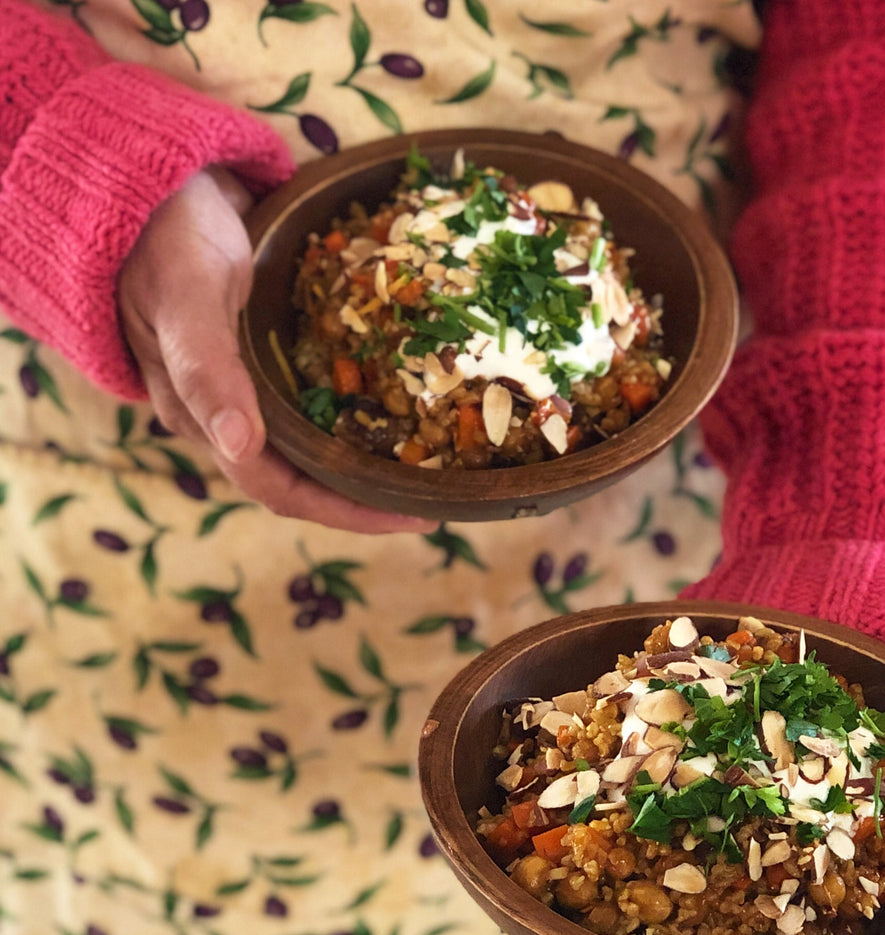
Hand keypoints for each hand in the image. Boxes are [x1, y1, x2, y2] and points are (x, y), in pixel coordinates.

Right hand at [118, 167, 435, 533]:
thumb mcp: (184, 299)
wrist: (156, 177)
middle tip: (438, 493)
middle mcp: (229, 410)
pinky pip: (320, 392)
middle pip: (307, 475)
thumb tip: (239, 448)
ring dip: (369, 453)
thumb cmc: (166, 235)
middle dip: (369, 493)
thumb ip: (205, 371)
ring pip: (316, 438)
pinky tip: (405, 395)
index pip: (281, 489)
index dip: (346, 512)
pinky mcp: (270, 349)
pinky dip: (362, 402)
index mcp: (204, 416)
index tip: (414, 518)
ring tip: (432, 455)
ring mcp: (252, 380)